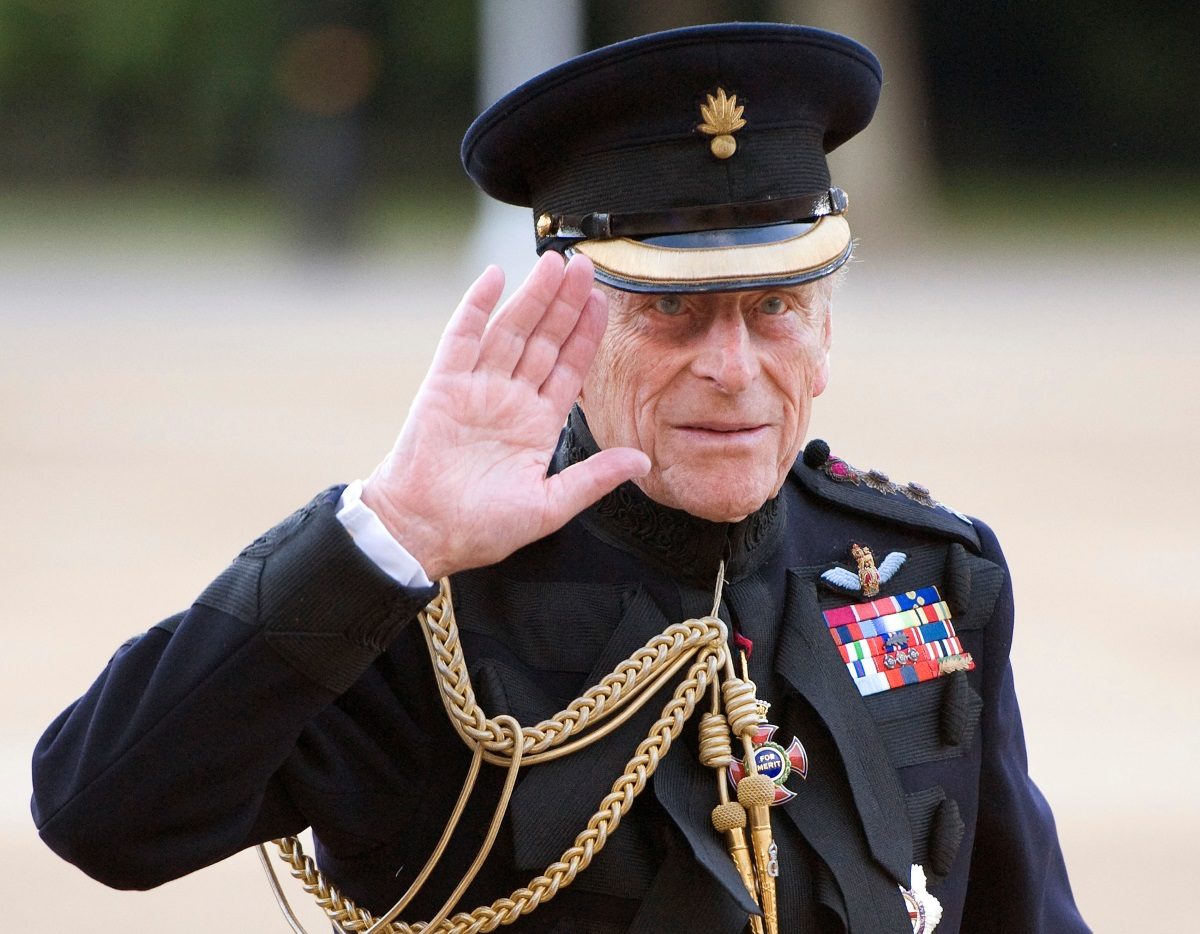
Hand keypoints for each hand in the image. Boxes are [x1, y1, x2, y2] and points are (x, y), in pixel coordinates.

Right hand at [361, 252, 649, 579]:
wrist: (422, 533)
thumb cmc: (481, 527)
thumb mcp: (549, 506)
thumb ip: (593, 478)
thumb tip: (642, 461)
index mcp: (537, 425)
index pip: (569, 369)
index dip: (586, 335)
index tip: (604, 303)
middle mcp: (510, 399)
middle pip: (544, 340)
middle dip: (566, 304)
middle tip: (585, 266)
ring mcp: (477, 388)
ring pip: (511, 331)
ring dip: (532, 297)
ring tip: (554, 264)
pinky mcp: (443, 384)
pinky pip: (462, 337)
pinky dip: (477, 306)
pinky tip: (495, 277)